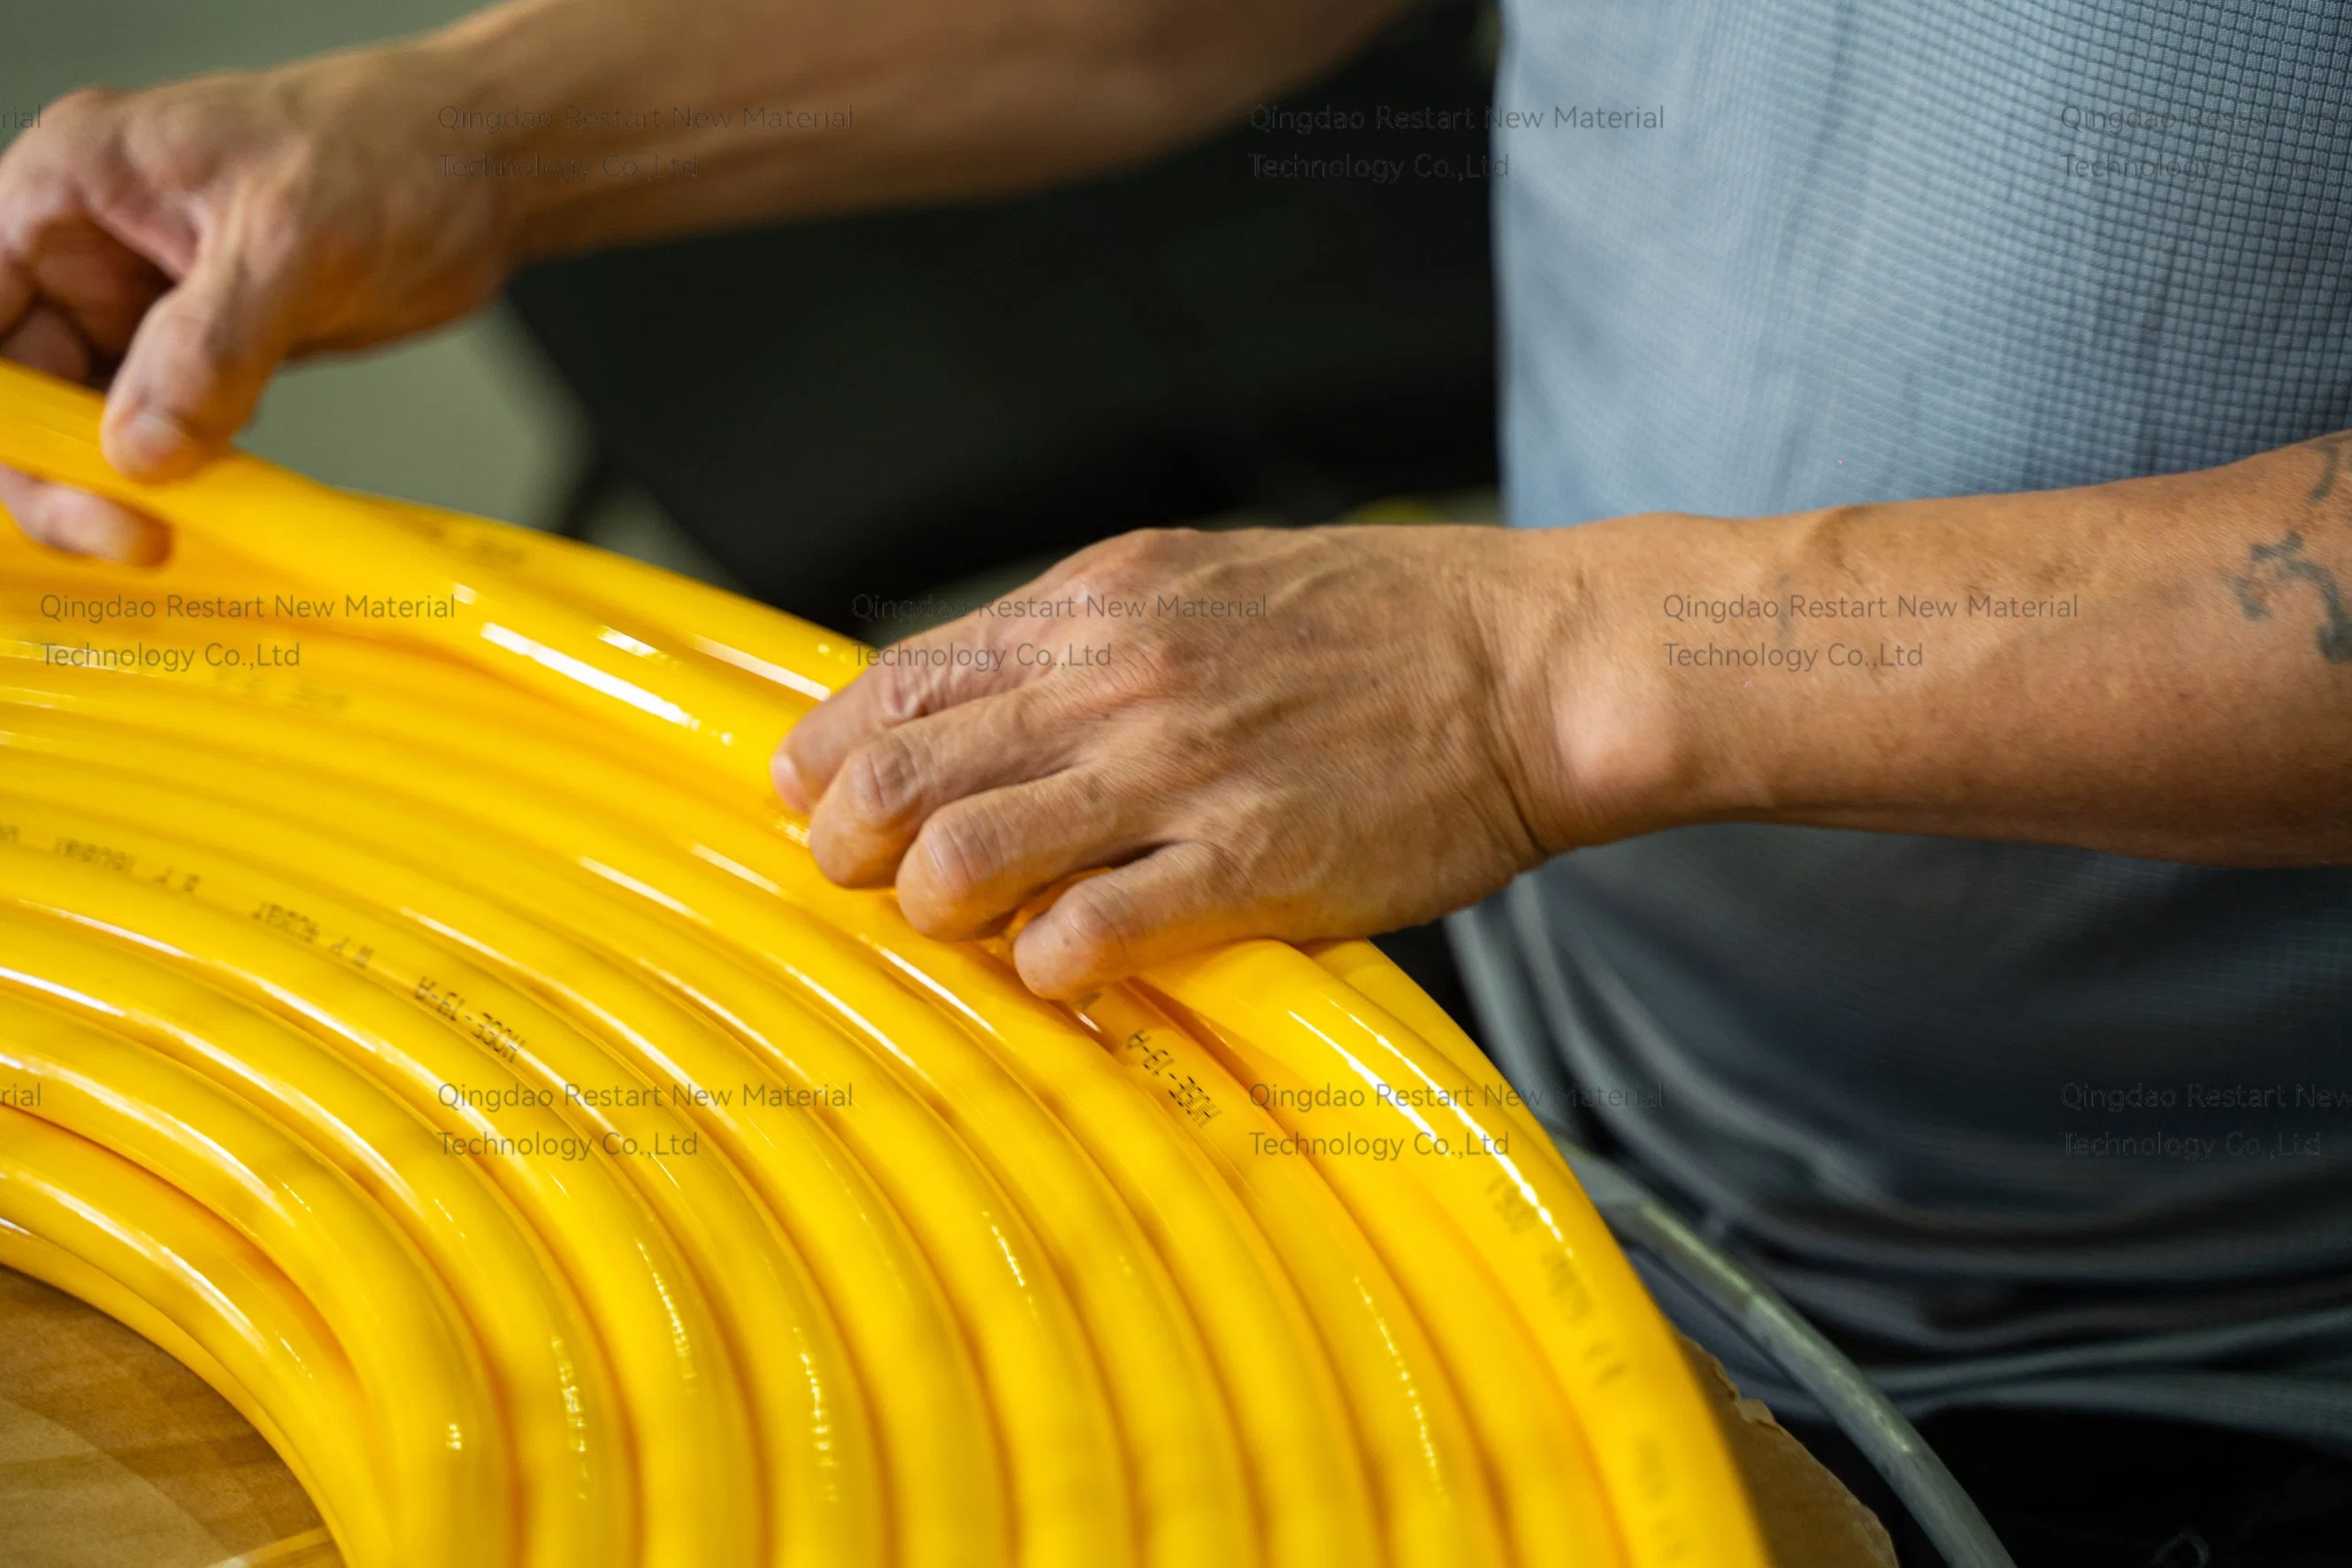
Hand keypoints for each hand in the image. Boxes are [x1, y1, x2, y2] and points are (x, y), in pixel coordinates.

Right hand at [0, 45, 519, 560]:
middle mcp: (92, 244)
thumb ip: (210, 345)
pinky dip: (184, 473)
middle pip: (25, 382)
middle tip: (132, 532)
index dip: (4, 410)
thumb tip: (142, 446)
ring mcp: (149, 300)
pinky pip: (167, 426)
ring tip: (176, 527)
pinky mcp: (209, 348)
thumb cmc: (393, 152)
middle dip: (63, 466)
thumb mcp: (292, 239)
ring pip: (92, 415)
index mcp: (70, 185)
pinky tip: (219, 501)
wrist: (484, 170)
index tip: (53, 473)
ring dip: (125, 481)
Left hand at [776, 524, 1615, 996]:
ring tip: (962, 923)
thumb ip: (1092, 634)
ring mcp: (1177, 773)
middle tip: (858, 876)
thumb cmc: (1378, 624)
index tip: (810, 792)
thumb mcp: (1207, 579)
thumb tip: (985, 694)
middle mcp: (1116, 678)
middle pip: (905, 771)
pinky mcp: (1246, 865)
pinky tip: (1061, 966)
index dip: (831, 746)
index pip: (904, 676)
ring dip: (935, 905)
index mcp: (1099, 603)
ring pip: (966, 855)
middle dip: (848, 839)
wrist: (1527, 663)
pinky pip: (1088, 933)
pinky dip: (1045, 966)